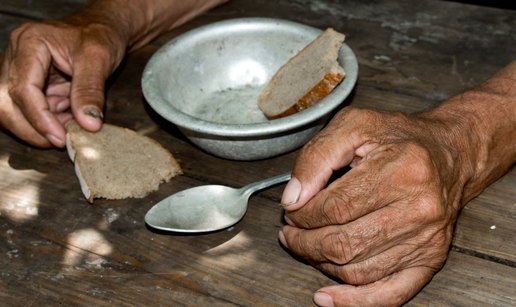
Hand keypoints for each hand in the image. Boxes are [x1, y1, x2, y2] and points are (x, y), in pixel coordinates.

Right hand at [0, 18, 125, 147]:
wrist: (103, 30)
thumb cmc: (99, 36)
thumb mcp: (99, 59)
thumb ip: (90, 91)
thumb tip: (88, 123)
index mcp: (29, 42)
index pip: (22, 88)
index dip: (38, 117)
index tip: (60, 136)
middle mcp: (16, 56)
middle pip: (6, 102)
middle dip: (31, 128)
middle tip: (61, 140)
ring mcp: (18, 71)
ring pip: (10, 110)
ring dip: (36, 127)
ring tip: (67, 128)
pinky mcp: (28, 84)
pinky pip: (26, 110)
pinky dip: (45, 123)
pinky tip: (65, 122)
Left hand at [278, 107, 473, 306]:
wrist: (449, 153)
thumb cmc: (400, 138)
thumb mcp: (354, 125)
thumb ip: (317, 157)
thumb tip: (293, 197)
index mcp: (402, 171)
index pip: (335, 207)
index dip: (302, 213)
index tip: (291, 209)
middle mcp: (419, 209)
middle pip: (343, 243)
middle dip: (303, 241)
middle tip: (290, 230)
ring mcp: (426, 239)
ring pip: (357, 270)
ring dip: (319, 263)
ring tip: (304, 246)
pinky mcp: (430, 259)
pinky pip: (390, 293)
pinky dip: (354, 301)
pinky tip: (328, 297)